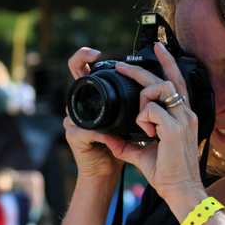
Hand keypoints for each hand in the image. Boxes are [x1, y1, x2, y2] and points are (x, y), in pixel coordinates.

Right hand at [65, 48, 123, 178]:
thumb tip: (152, 83)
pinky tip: (111, 139)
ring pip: (84, 104)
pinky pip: (88, 130)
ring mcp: (73, 120)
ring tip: (115, 112)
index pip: (81, 71)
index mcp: (92, 100)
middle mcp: (79, 106)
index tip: (95, 51)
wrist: (108, 173)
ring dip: (103, 110)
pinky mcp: (73, 136)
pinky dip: (104, 135)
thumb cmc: (117, 146)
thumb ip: (134, 103)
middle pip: (75, 78)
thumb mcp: (128, 120)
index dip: (82, 56)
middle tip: (95, 58)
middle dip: (80, 63)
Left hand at [106, 43, 204, 206]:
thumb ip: (127, 143)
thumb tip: (109, 136)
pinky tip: (147, 134)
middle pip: (167, 79)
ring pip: (160, 88)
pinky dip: (142, 119)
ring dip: (143, 97)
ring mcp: (183, 120)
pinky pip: (151, 110)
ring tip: (139, 117)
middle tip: (122, 65)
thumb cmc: (168, 174)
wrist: (181, 191)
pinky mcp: (175, 128)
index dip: (168, 64)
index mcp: (183, 117)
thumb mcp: (143, 154)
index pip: (177, 83)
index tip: (158, 50)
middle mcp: (186, 114)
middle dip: (143, 68)